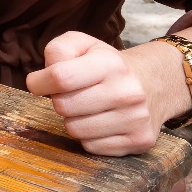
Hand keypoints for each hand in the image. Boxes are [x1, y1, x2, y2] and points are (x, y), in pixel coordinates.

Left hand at [26, 32, 183, 154]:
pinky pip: (92, 147)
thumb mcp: (82, 44)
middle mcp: (128, 92)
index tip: (37, 83)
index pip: (60, 77)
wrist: (153, 84)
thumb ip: (57, 51)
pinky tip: (100, 122)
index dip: (39, 82)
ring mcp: (136, 119)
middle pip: (64, 106)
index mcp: (111, 64)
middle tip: (71, 95)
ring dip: (72, 120)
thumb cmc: (107, 64)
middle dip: (59, 100)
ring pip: (75, 130)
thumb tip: (42, 78)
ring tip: (86, 108)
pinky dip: (88, 136)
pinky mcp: (140, 141)